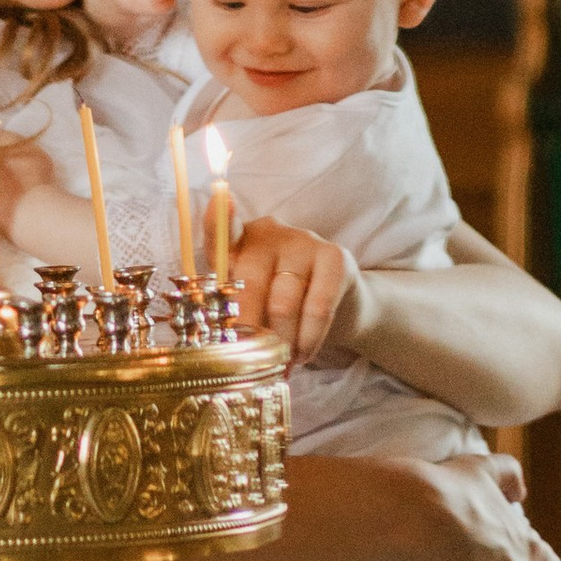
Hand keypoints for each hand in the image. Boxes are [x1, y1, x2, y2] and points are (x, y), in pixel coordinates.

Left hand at [232, 216, 358, 362]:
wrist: (341, 307)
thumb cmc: (282, 305)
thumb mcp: (253, 304)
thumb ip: (234, 310)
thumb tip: (221, 346)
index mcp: (239, 243)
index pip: (223, 229)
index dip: (219, 217)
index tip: (220, 197)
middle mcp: (269, 233)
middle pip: (250, 282)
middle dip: (248, 329)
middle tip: (250, 359)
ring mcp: (304, 241)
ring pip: (283, 302)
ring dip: (281, 343)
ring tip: (282, 363)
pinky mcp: (335, 257)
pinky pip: (317, 307)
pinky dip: (309, 339)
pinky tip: (304, 355)